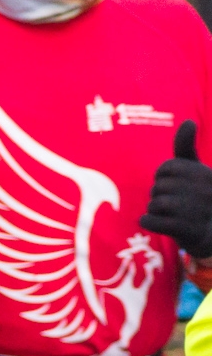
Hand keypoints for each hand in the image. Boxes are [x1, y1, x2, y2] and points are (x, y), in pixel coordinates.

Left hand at [141, 121, 211, 257]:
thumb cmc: (199, 197)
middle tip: (177, 205)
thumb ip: (186, 146)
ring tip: (173, 215)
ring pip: (154, 204)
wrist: (211, 234)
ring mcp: (198, 212)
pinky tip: (161, 224)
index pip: (167, 168)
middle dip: (160, 195)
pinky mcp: (188, 231)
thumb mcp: (195, 169)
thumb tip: (188, 121)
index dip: (164, 177)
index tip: (176, 185)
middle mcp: (206, 191)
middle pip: (159, 187)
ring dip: (156, 210)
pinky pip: (149, 221)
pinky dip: (149, 222)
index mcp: (206, 174)